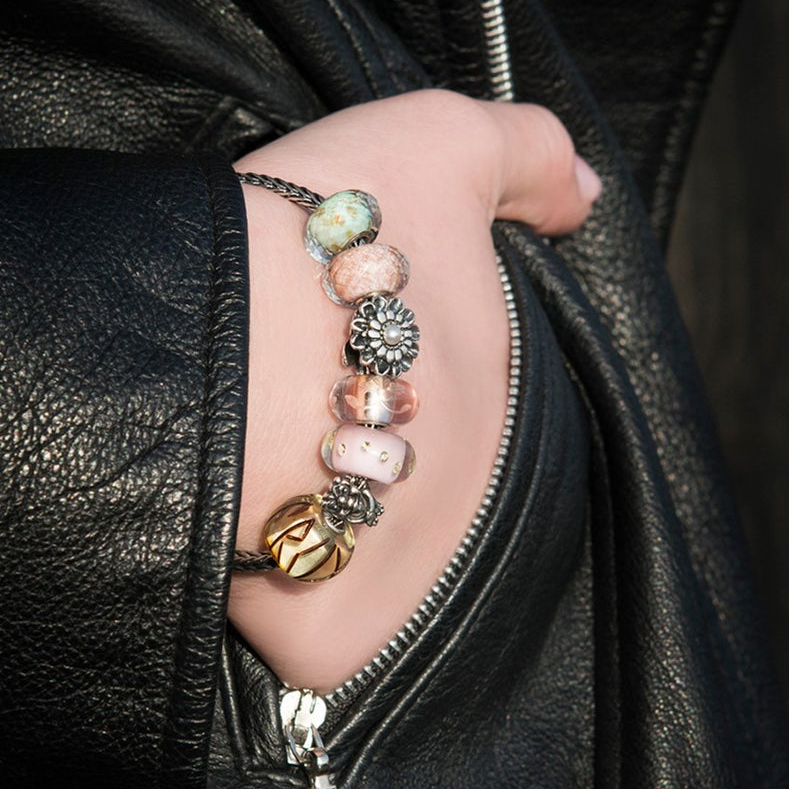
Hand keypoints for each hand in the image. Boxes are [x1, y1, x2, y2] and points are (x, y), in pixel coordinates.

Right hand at [231, 89, 599, 690]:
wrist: (203, 341)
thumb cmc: (322, 241)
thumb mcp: (440, 144)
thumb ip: (528, 156)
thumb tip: (586, 198)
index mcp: (507, 390)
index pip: (478, 402)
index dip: (412, 375)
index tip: (346, 350)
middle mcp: (484, 495)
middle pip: (435, 484)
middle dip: (381, 455)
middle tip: (302, 413)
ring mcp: (419, 580)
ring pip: (385, 561)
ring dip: (339, 529)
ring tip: (266, 480)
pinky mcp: (341, 644)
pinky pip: (322, 638)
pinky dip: (289, 603)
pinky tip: (247, 547)